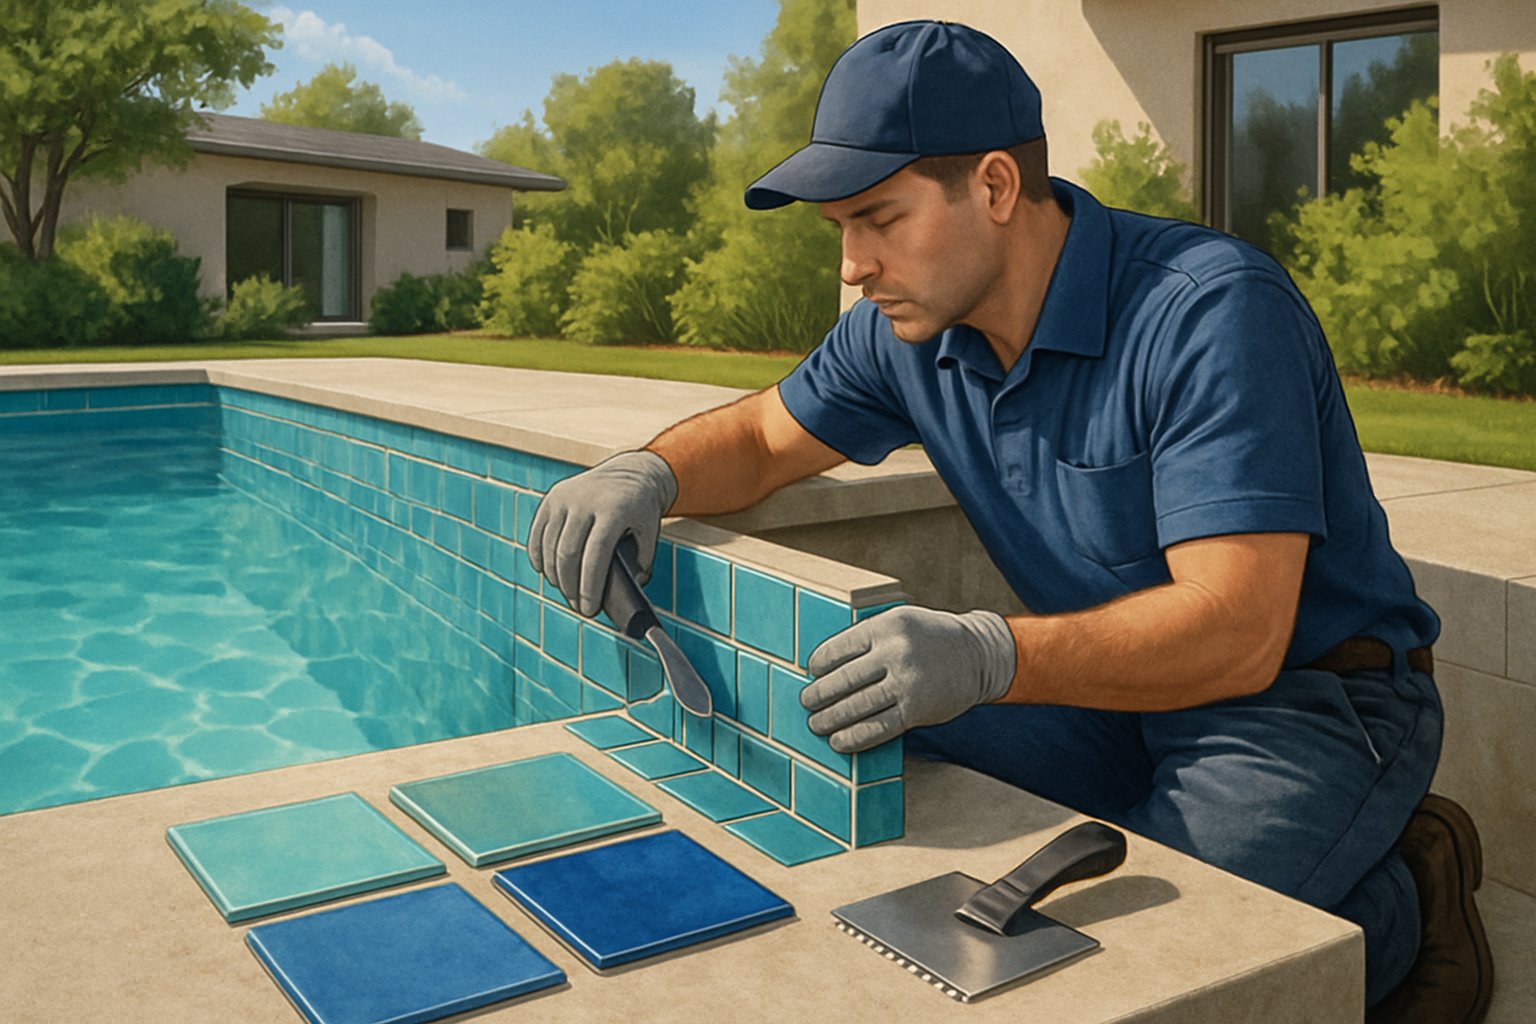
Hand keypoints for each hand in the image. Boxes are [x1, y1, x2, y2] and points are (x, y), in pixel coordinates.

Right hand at [527, 450, 676, 616]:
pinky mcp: (551, 499)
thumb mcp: (651, 531)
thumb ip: (643, 562)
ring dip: (555, 576)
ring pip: (549, 547)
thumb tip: (628, 589)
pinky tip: (549, 573)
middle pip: (567, 554)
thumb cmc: (640, 508)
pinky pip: (537, 535)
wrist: (629, 473)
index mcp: (613, 510)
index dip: (589, 587)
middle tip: (578, 606)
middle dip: (570, 587)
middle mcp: (584, 501)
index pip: (595, 556)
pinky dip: (539, 559)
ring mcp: (564, 498)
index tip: (589, 609)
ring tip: (567, 592)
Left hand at [801, 606, 1015, 752]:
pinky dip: (854, 737)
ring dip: (831, 719)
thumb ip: (869, 638)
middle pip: (845, 680)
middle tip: (806, 702)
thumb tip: (825, 667)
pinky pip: (878, 728)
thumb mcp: (900, 621)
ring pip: (857, 706)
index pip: (840, 648)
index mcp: (886, 626)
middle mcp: (896, 653)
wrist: (977, 654)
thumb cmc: (929, 637)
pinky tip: (839, 741)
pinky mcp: (916, 710)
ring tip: (816, 724)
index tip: (811, 672)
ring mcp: (907, 683)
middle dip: (819, 695)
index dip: (820, 663)